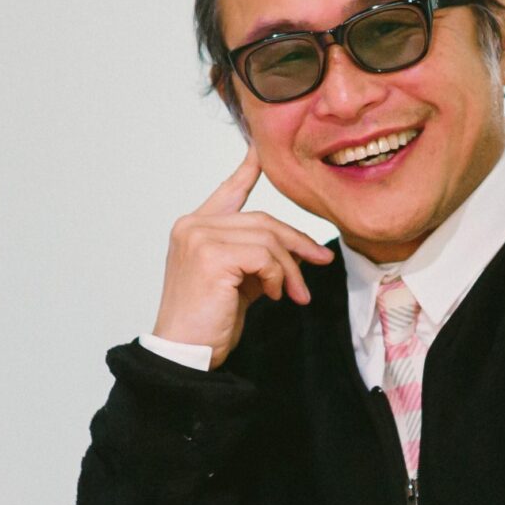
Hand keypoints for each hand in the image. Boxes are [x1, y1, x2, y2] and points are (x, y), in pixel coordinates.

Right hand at [152, 150, 334, 366]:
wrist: (184, 353)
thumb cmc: (206, 322)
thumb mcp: (237, 282)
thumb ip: (257, 258)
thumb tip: (297, 252)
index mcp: (194, 228)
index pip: (227, 192)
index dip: (247, 171)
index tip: (260, 151)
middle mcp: (192, 226)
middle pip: (262, 220)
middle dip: (297, 242)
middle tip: (320, 261)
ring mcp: (199, 238)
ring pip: (267, 238)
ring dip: (290, 269)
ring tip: (294, 294)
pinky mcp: (211, 256)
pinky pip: (264, 256)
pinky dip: (277, 277)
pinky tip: (275, 296)